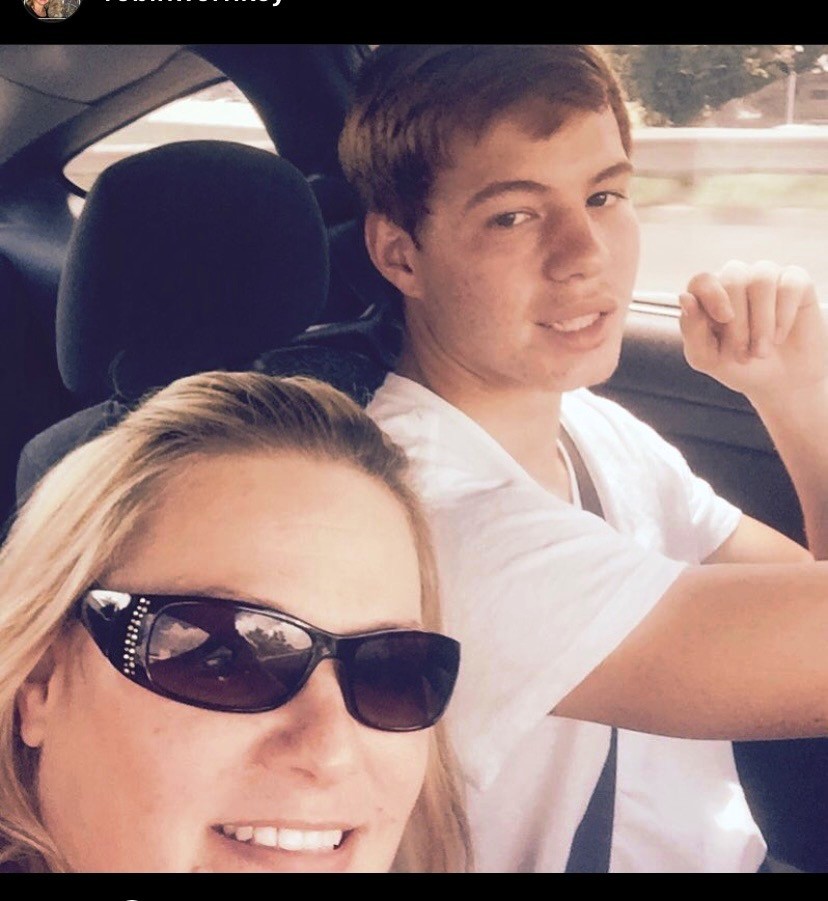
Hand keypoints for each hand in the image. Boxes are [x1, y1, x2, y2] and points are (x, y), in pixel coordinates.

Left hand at [679, 260, 827, 403]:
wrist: (780, 380)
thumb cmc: (738, 366)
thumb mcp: (707, 357)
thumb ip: (692, 329)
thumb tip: (685, 297)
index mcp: (707, 295)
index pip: (702, 280)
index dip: (711, 295)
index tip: (723, 319)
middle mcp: (735, 279)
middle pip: (733, 278)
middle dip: (738, 322)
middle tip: (743, 355)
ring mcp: (765, 277)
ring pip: (761, 279)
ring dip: (761, 321)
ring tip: (761, 351)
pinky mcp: (795, 282)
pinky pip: (790, 285)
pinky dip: (784, 315)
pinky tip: (779, 337)